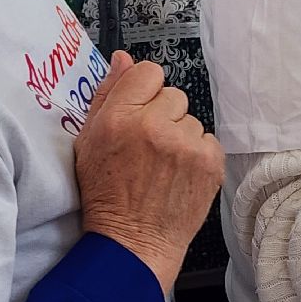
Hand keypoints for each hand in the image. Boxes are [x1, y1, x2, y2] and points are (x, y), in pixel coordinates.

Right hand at [73, 51, 224, 292]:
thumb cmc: (105, 193)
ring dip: (180, 136)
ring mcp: (185, 143)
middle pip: (173, 95)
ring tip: (162, 165)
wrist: (132, 243)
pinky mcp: (210, 160)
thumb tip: (123, 58)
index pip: (148, 72)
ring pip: (191, 119)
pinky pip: (207, 139)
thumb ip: (108, 95)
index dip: (144, 93)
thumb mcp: (89, 142)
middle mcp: (154, 126)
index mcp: (119, 118)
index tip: (139, 114)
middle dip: (162, 116)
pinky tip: (179, 174)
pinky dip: (196, 154)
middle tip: (148, 147)